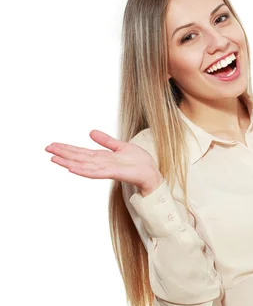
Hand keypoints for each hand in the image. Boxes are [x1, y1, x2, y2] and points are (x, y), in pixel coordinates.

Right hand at [45, 130, 162, 193]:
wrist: (152, 172)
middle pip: (78, 157)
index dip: (67, 148)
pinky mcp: (114, 173)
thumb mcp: (121, 146)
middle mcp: (101, 163)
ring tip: (54, 158)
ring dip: (68, 162)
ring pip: (83, 165)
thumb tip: (91, 132)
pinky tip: (72, 168)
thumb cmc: (139, 162)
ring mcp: (106, 169)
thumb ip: (106, 141)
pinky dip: (83, 170)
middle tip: (47, 149)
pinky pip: (96, 172)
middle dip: (63, 153)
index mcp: (102, 157)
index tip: (53, 145)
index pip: (81, 152)